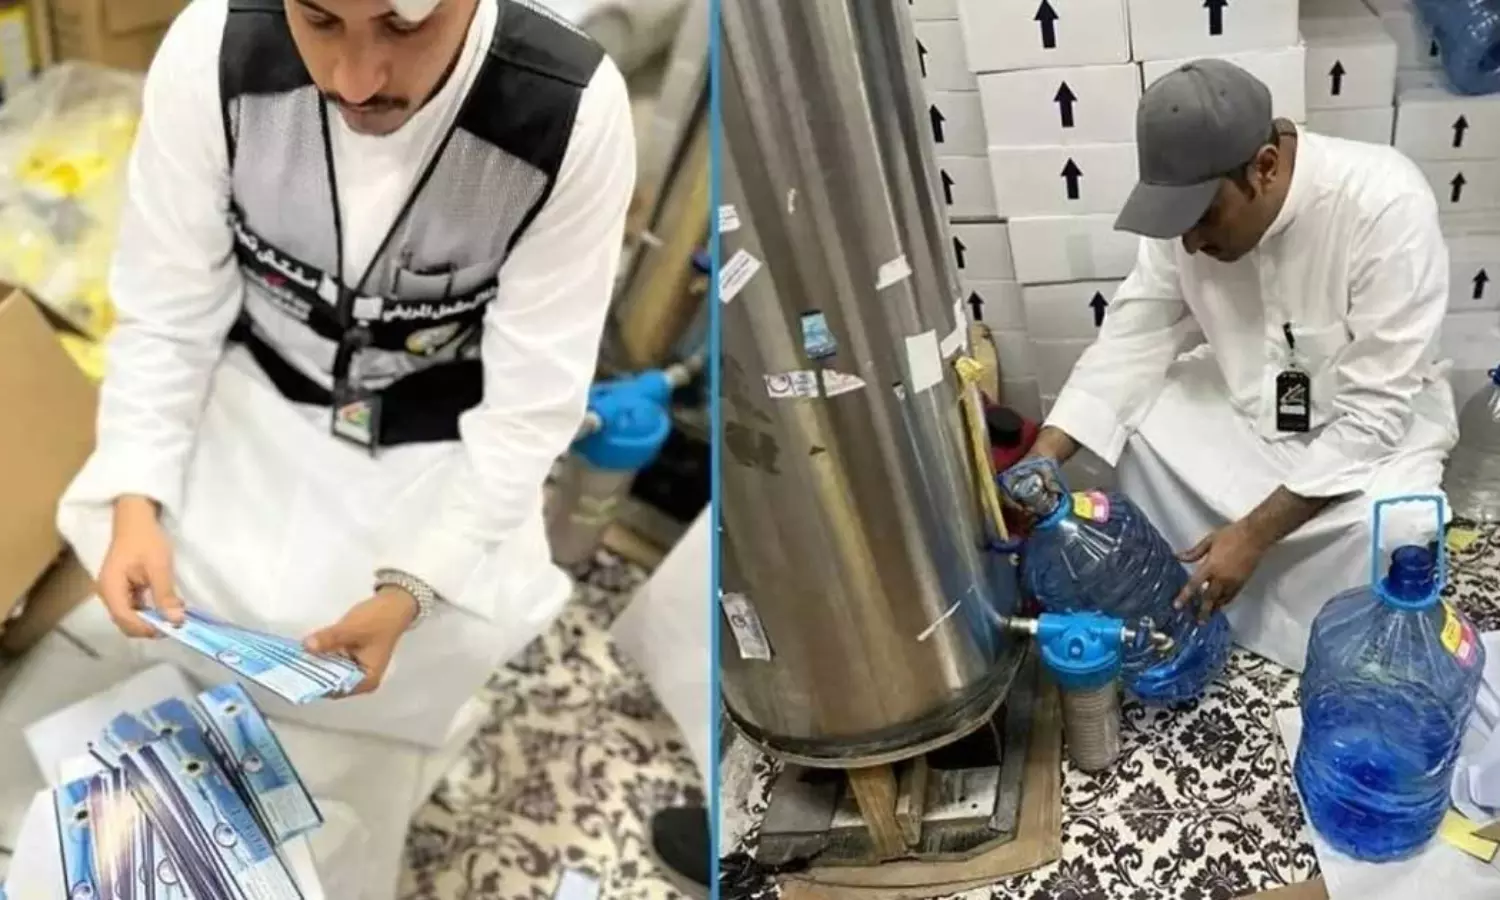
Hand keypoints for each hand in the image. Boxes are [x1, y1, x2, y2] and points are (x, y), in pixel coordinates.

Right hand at [97, 495, 181, 637]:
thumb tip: (175, 621)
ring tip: (174, 616)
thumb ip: (165, 594)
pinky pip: (134, 607)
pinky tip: (167, 606)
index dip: (146, 628)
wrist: (135, 519)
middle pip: (125, 622)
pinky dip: (149, 610)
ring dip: (151, 620)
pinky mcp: (122, 589)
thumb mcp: (159, 566)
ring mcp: (114, 592)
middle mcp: (108, 594)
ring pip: (130, 617)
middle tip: (174, 624)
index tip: (170, 629)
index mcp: (110, 588)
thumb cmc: (145, 539)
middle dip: (149, 627)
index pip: (124, 619)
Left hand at [303, 588, 417, 697]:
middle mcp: (360, 681)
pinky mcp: (348, 659)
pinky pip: (330, 662)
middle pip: (330, 682)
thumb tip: (306, 646)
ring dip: (314, 663)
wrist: (393, 604)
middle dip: (312, 673)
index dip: (315, 682)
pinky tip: (305, 651)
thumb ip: (330, 638)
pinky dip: (320, 656)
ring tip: (292, 659)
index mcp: (366, 681)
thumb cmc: (379, 619)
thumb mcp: (353, 628)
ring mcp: (353, 670)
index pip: (335, 689)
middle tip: (289, 665)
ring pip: (328, 671)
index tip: (295, 674)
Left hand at [1174, 519, 1271, 622]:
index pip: (1194, 585)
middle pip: (1209, 598)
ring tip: (1208, 617)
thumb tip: (1178, 557)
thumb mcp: (1209, 540)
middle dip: (1203, 611)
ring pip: (1222, 600)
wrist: (1255, 536)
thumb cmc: (1232, 535)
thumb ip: (1194, 552)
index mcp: (1211, 566)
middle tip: (1198, 622)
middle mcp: (1222, 577)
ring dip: (1214, 608)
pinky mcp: (1243, 581)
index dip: (1185, 596)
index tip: (1177, 606)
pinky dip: (1225, 602)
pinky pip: (1232, 596)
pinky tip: (1221, 605)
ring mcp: (1233, 581)